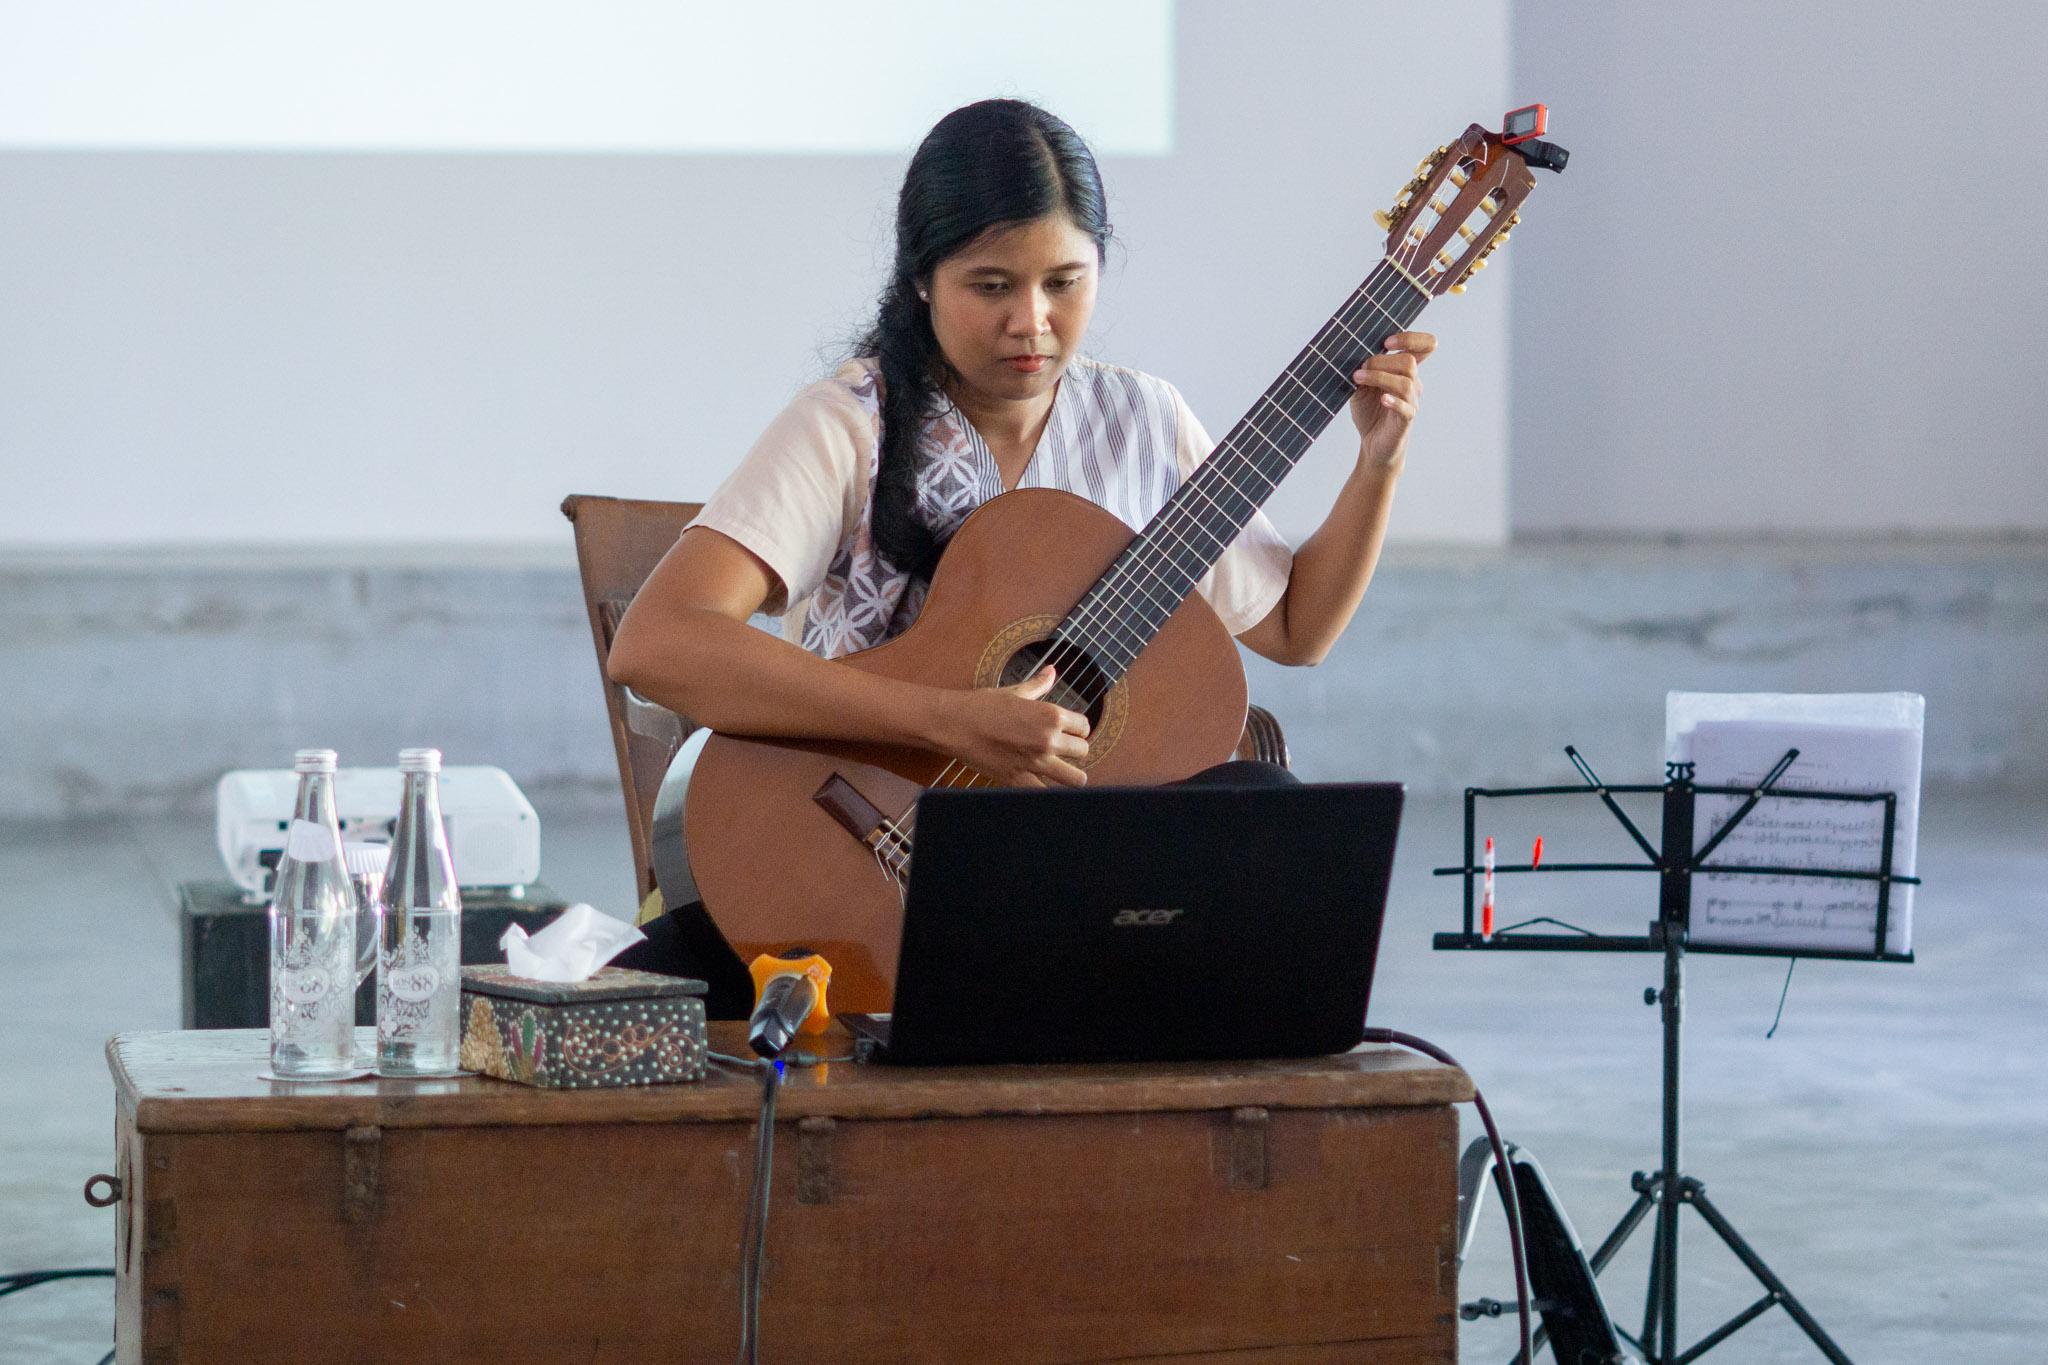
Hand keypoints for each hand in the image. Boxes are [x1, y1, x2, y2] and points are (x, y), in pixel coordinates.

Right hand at [937, 665, 1091, 786]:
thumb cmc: (982, 705)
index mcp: (1051, 714)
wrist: (955, 723)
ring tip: (1062, 772)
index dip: (1078, 729)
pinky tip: (1043, 786)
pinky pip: (1046, 794)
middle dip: (1075, 751)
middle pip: (1083, 751)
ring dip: (1071, 775)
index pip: (1084, 727)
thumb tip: (1051, 671)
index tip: (1068, 732)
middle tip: (1062, 751)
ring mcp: (1036, 762)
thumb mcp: (1014, 692)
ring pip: (1076, 778)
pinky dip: (1048, 792)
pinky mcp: (1019, 779)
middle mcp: (1049, 739)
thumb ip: (1038, 685)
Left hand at [1347, 330, 1435, 471]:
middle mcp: (1413, 384)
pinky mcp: (1406, 420)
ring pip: (1406, 382)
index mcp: (1406, 371)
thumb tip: (1353, 352)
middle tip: (1360, 368)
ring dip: (1379, 377)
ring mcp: (1411, 402)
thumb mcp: (1361, 386)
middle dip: (1382, 361)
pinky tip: (1382, 399)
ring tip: (1358, 378)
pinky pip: (1406, 407)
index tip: (1387, 342)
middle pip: (1408, 362)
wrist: (1371, 444)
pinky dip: (1394, 401)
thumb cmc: (1369, 412)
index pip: (1425, 346)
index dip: (1411, 339)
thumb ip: (1362, 369)